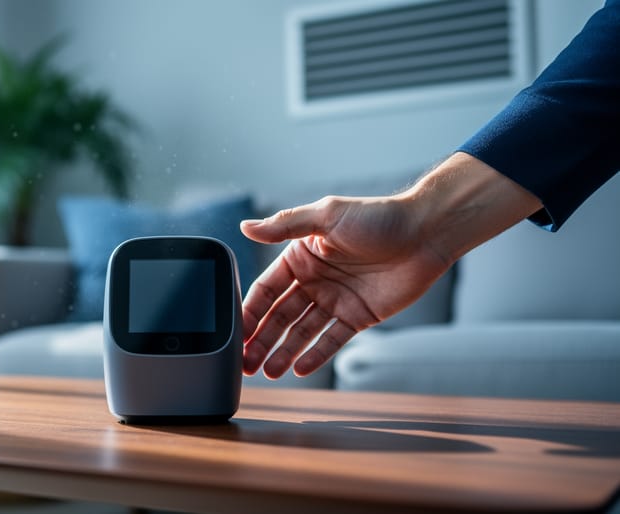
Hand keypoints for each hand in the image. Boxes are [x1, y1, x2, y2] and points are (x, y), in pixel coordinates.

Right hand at [239, 195, 450, 378]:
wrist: (426, 233)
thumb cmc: (378, 216)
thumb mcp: (326, 215)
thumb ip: (285, 225)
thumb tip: (246, 227)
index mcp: (300, 256)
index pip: (266, 289)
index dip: (250, 311)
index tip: (237, 332)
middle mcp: (314, 280)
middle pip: (280, 316)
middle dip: (261, 339)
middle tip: (246, 363)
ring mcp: (335, 300)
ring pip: (302, 332)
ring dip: (283, 351)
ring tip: (267, 372)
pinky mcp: (358, 316)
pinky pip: (332, 339)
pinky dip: (316, 355)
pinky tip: (298, 369)